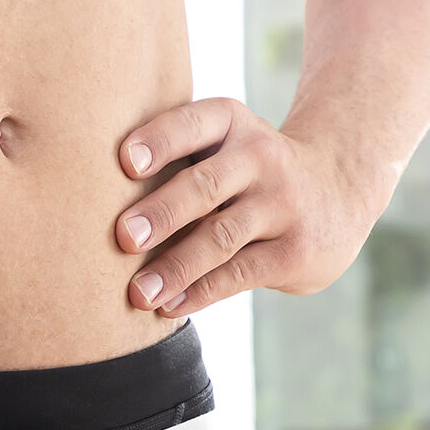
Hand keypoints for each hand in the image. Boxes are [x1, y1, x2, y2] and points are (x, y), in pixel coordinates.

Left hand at [115, 96, 375, 317]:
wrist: (340, 187)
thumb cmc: (247, 171)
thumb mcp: (223, 144)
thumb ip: (174, 160)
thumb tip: (89, 203)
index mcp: (232, 124)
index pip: (194, 124)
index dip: (161, 140)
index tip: (125, 162)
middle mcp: (261, 158)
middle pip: (205, 186)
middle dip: (162, 212)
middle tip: (122, 238)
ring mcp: (283, 205)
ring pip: (222, 236)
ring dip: (176, 267)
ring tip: (138, 293)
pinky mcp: (295, 251)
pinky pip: (240, 274)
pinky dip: (201, 292)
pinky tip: (170, 306)